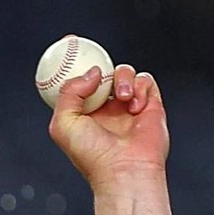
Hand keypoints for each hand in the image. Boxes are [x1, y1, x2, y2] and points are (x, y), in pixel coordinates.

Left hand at [48, 62, 169, 188]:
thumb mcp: (63, 124)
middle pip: (102, 72)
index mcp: (82, 112)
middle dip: (99, 62)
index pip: (76, 82)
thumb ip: (69, 93)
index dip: (72, 63)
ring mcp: (127, 105)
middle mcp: (104, 107)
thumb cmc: (91, 154)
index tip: (67, 44)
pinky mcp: (150, 105)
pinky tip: (135, 105)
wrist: (124, 170)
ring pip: (124, 72)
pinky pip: (146, 80)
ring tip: (123, 97)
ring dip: (123, 78)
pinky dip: (141, 86)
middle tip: (94, 55)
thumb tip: (91, 73)